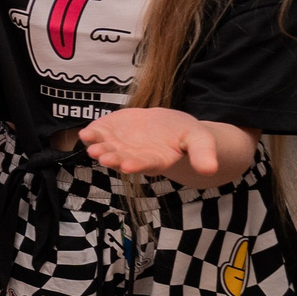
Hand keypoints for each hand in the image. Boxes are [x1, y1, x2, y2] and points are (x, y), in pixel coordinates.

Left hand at [79, 107, 214, 177]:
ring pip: (106, 149)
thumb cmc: (186, 136)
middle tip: (103, 156)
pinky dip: (92, 134)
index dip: (137, 165)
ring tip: (90, 143)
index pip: (145, 165)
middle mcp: (134, 156)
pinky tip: (85, 132)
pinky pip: (99, 135)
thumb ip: (203, 154)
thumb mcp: (200, 141)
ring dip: (96, 146)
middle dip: (112, 158)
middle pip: (121, 159)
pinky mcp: (112, 132)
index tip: (129, 166)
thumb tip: (210, 170)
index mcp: (156, 160)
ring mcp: (120, 145)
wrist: (169, 126)